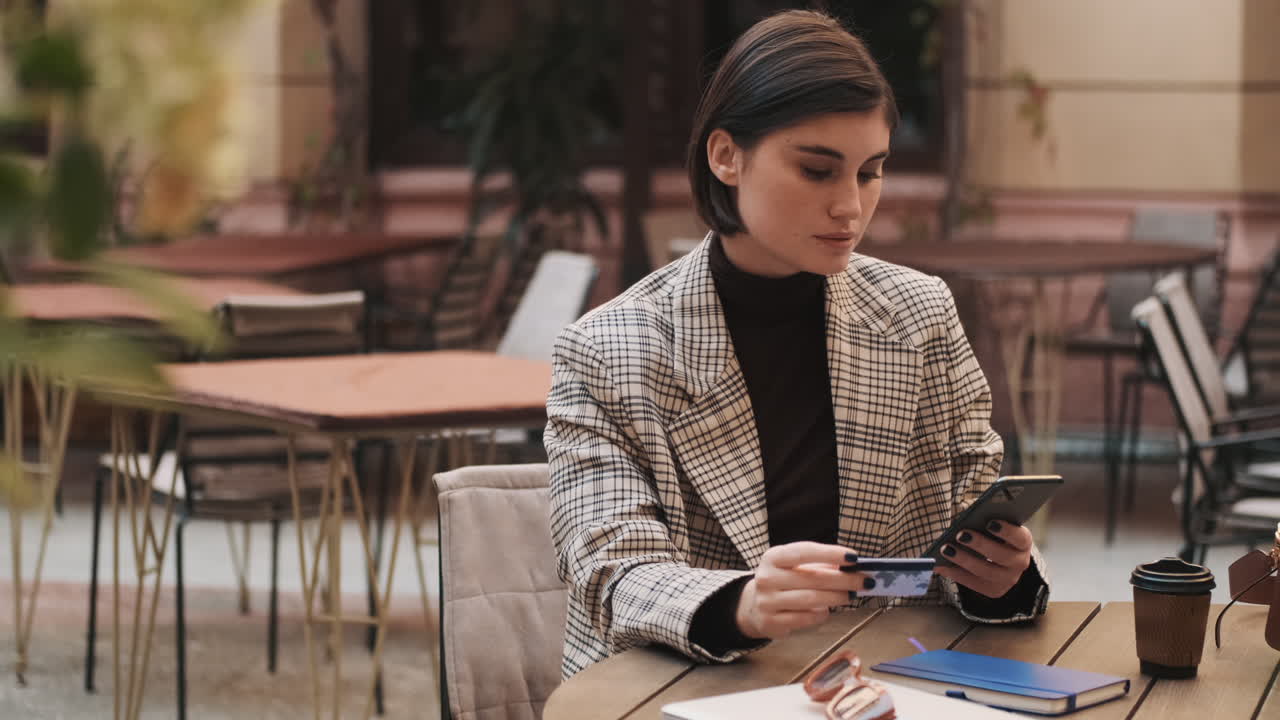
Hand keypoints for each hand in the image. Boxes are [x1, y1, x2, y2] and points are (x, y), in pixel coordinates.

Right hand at [735, 542, 871, 639]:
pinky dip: (821, 614)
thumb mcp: (795, 566)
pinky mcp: (771, 622)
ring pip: (811, 599)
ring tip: (851, 595)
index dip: (830, 553)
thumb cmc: (783, 581)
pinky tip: (827, 610)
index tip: (853, 557)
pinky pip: (806, 618)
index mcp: (773, 557)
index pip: (804, 552)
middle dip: (843, 579)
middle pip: (813, 578)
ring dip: (837, 597)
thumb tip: (852, 568)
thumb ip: (820, 565)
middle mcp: (766, 578)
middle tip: (864, 581)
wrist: (754, 606)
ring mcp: (767, 601)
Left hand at [934, 520, 1032, 598]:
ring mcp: (1008, 579)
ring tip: (945, 549)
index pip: (1020, 537)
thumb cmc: (989, 531)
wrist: (995, 553)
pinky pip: (974, 584)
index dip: (1007, 531)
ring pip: (987, 573)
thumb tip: (966, 517)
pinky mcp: (994, 590)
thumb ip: (983, 518)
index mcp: (1023, 542)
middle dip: (980, 545)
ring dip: (964, 560)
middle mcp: (1020, 562)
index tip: (989, 523)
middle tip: (961, 535)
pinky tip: (940, 565)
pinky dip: (955, 573)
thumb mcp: (991, 522)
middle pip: (1002, 556)